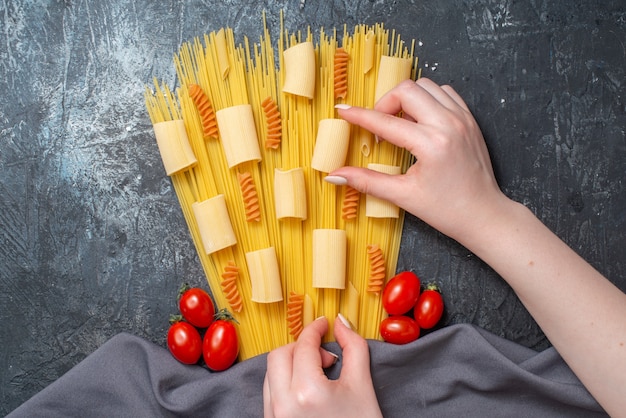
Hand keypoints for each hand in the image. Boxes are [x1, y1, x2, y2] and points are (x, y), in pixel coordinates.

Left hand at [263, 315, 381, 417]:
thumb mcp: (363, 387)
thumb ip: (354, 348)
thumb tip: (341, 322)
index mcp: (307, 392)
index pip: (304, 345)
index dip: (315, 328)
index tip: (323, 323)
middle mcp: (283, 406)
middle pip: (280, 355)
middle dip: (301, 347)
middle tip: (325, 355)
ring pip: (271, 374)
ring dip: (292, 364)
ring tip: (319, 375)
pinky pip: (270, 394)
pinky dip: (285, 382)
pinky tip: (307, 390)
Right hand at [329, 78, 511, 244]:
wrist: (484, 215)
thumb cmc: (447, 210)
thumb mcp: (403, 196)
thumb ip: (367, 181)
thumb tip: (335, 176)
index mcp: (431, 144)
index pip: (385, 121)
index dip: (359, 116)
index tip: (343, 111)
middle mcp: (449, 124)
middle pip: (407, 90)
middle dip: (386, 103)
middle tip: (379, 126)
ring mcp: (463, 119)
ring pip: (427, 86)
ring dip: (408, 99)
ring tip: (401, 124)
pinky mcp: (470, 120)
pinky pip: (445, 93)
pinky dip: (428, 99)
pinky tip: (421, 121)